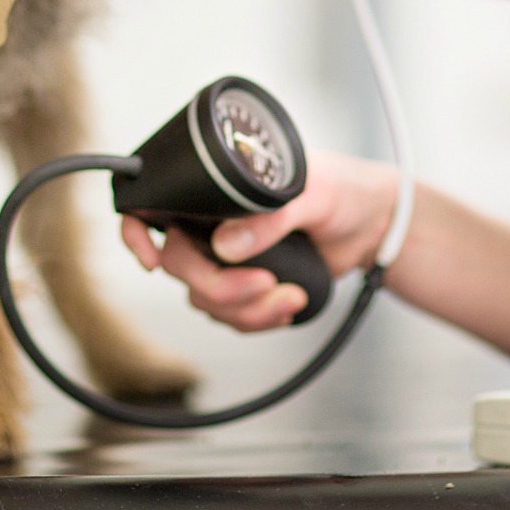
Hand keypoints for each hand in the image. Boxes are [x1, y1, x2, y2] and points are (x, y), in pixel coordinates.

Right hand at [120, 151, 396, 330]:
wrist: (374, 226)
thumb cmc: (342, 189)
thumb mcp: (312, 193)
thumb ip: (269, 217)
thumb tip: (226, 243)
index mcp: (215, 189)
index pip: (152, 206)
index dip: (136, 234)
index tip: (152, 261)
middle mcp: (211, 222)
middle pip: (180, 266)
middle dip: (219, 286)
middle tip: (264, 284)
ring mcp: (225, 258)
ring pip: (204, 299)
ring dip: (246, 310)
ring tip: (291, 298)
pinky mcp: (246, 287)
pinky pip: (231, 317)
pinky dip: (258, 319)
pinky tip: (290, 305)